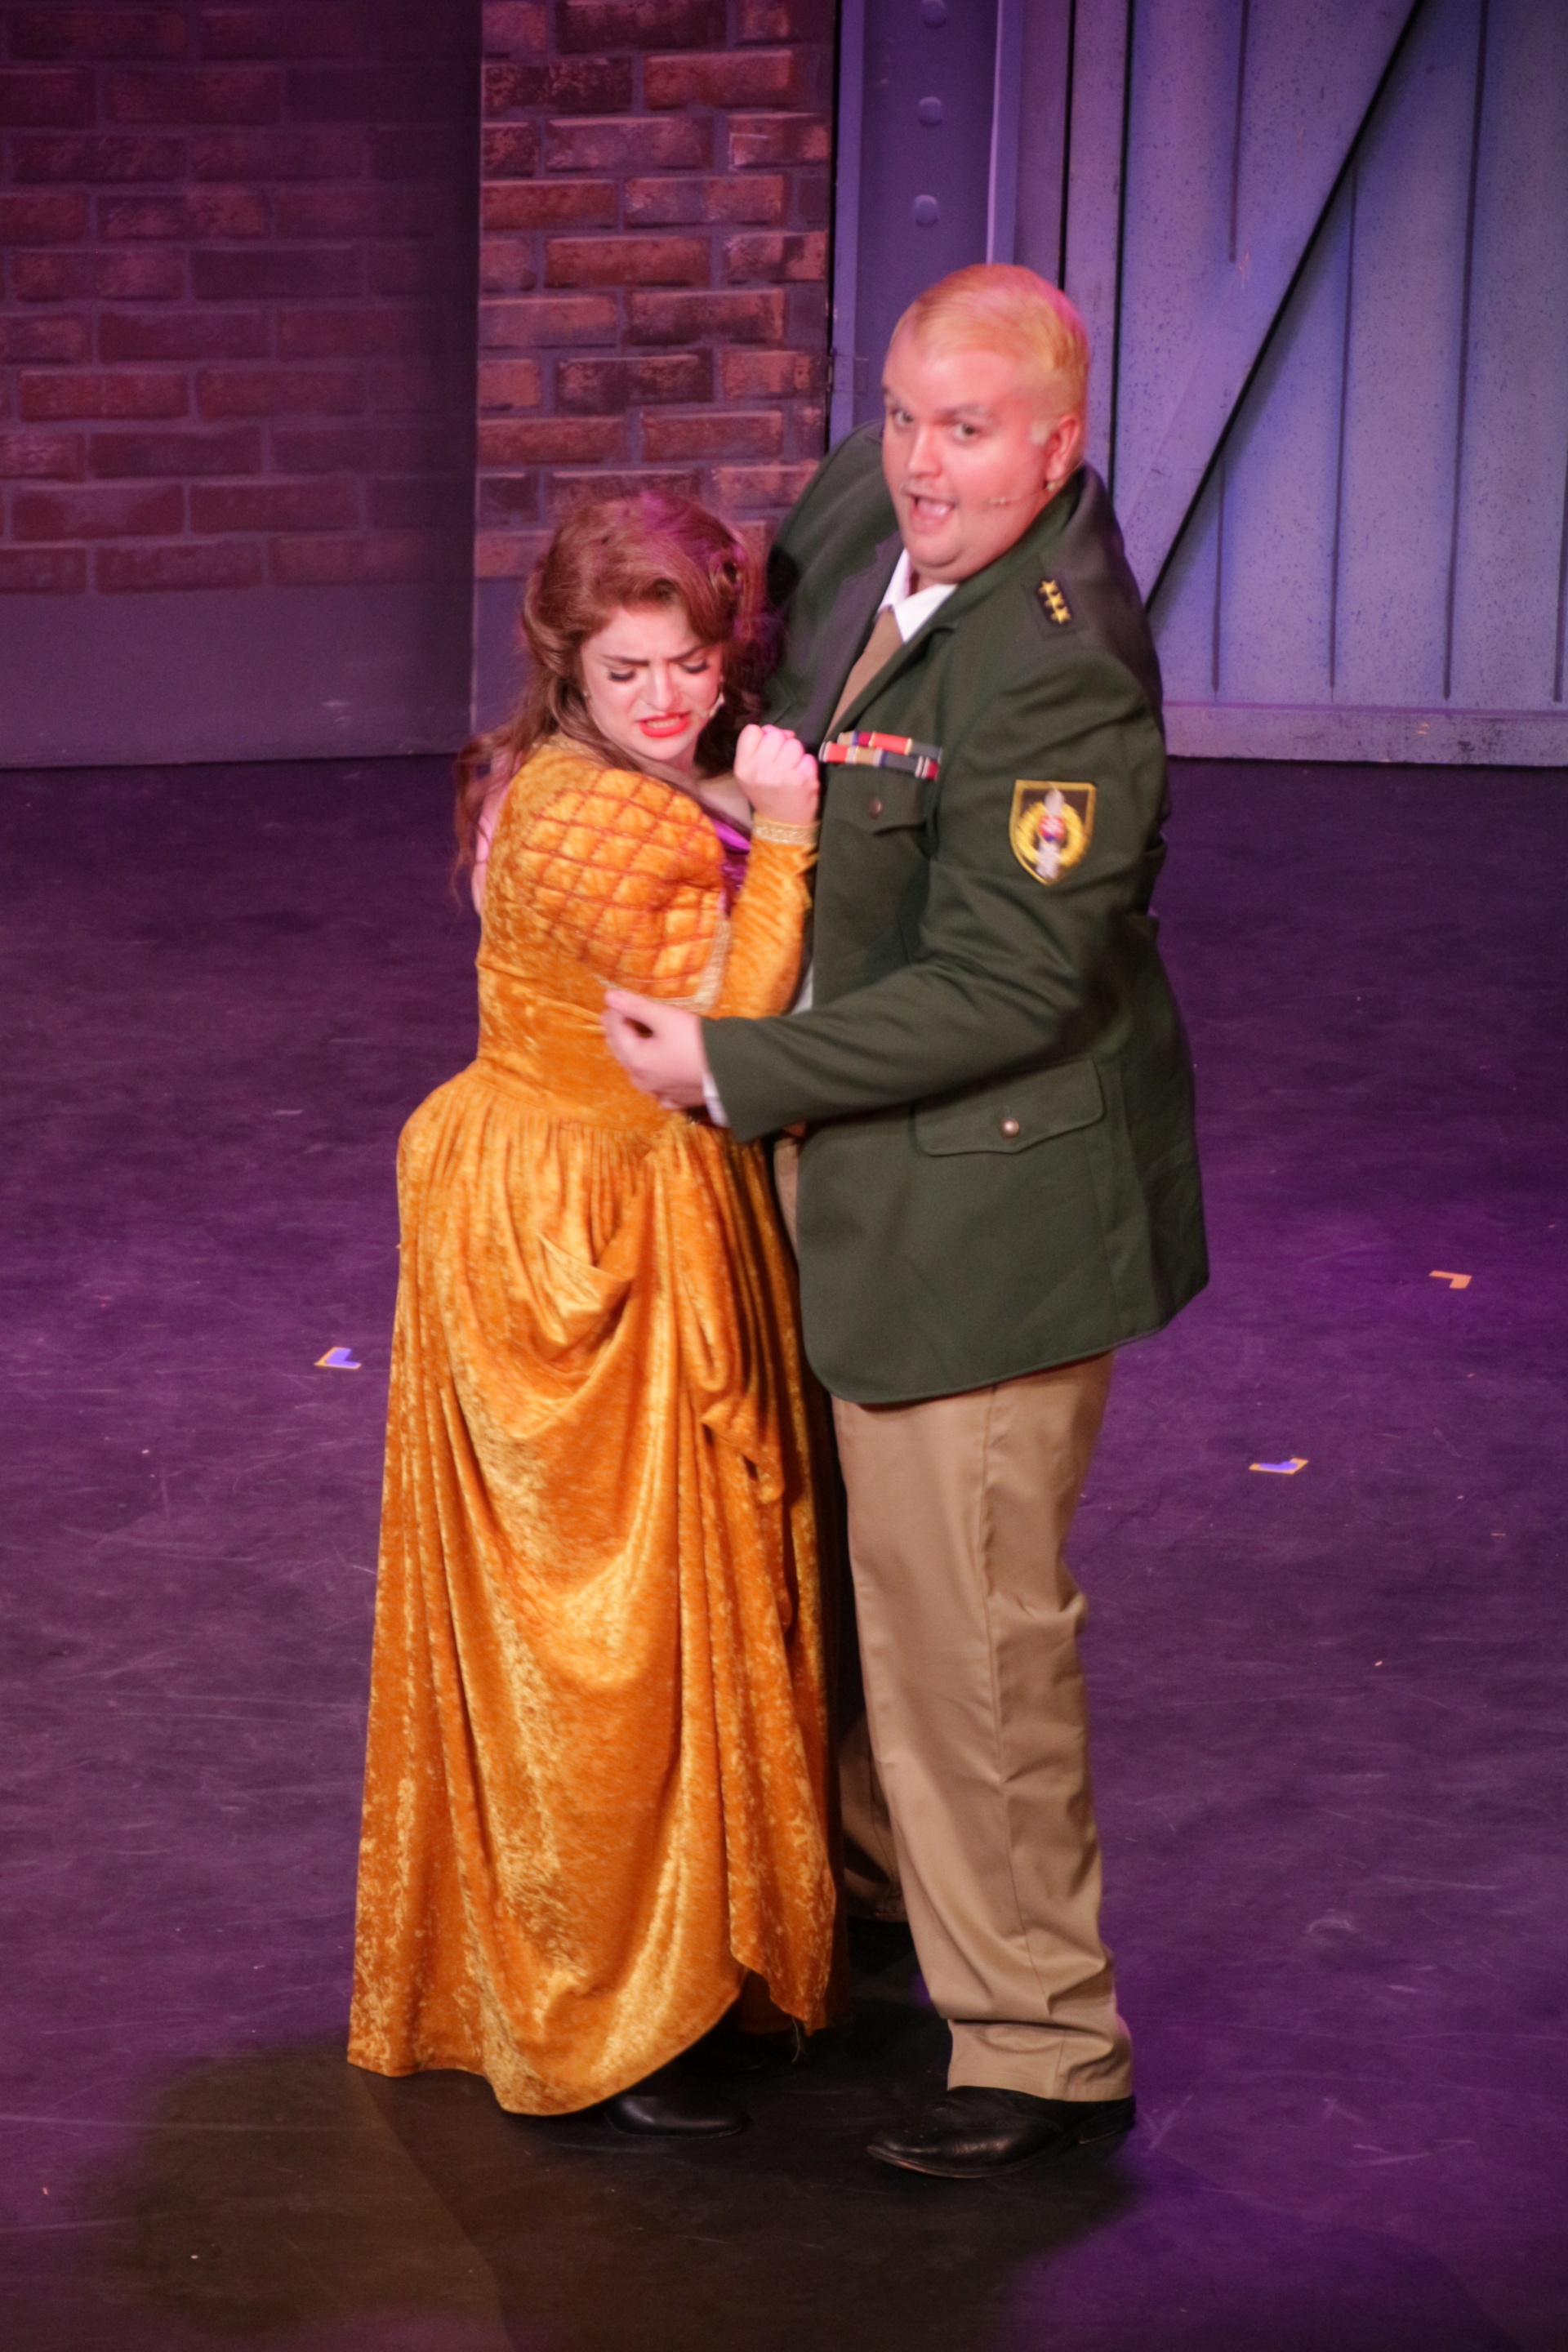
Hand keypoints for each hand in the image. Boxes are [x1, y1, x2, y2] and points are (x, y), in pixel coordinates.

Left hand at [602, 989, 709, 1109]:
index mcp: (636, 1059)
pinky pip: (658, 1091)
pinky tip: (657, 1078)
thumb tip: (608, 996)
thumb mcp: (666, 1017)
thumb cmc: (696, 1041)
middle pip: (623, 1052)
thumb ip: (636, 1006)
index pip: (617, 1030)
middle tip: (617, 1016)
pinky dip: (653, 1080)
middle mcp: (642, 1080)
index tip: (613, 999)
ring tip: (634, 1042)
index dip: (614, 1012)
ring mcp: (659, 1093)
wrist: (731, 1072)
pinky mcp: (677, 1100)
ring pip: (638, 1073)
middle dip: (618, 1033)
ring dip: (633, 1056)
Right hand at [733, 724, 819, 826]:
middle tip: (782, 761)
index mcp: (743, 767)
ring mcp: (781, 775)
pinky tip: (802, 778)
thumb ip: (758, 749)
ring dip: (796, 754)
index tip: (768, 750)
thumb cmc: (767, 795)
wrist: (782, 825)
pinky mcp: (801, 780)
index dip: (763, 736)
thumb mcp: (750, 774)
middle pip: (775, 733)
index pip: (752, 730)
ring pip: (794, 743)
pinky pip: (808, 757)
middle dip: (782, 743)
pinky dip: (808, 766)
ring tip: (792, 769)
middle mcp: (759, 770)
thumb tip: (781, 731)